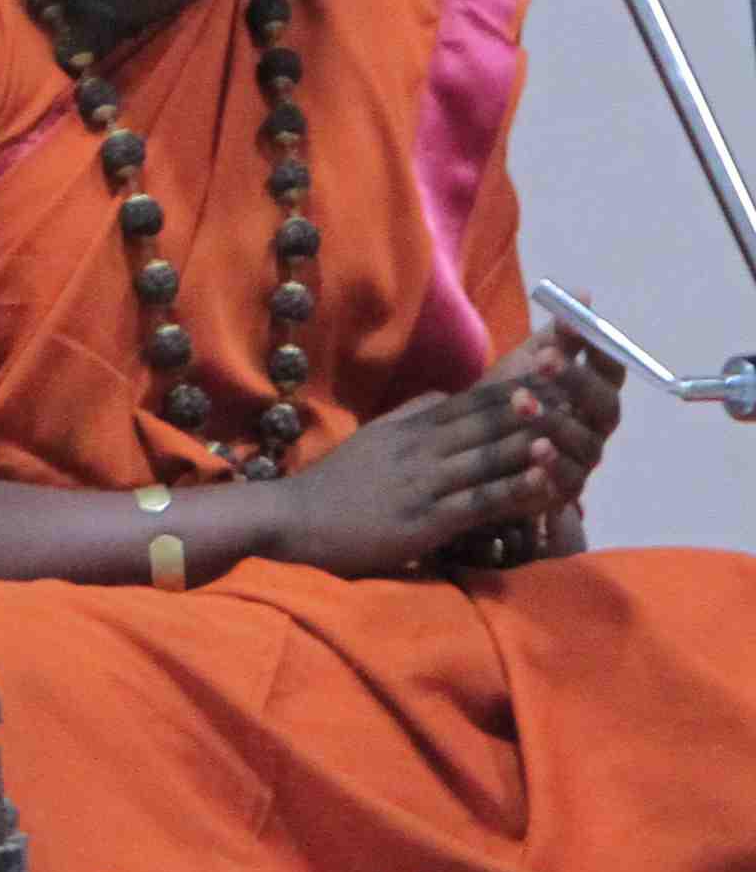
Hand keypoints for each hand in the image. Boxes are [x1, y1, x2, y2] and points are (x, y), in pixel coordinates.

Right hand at [260, 384, 562, 578]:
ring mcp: (425, 481)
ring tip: (571, 423)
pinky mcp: (426, 518)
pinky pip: (478, 501)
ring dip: (531, 440)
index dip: (519, 374)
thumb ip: (415, 415)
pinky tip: (544, 484)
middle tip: (578, 375)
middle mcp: (424, 445)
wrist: (292, 519)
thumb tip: (452, 395)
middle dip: (535, 396)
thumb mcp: (376, 437)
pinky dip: (514, 490)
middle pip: (488, 417)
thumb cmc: (338, 484)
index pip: (477, 393)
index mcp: (415, 425)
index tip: (559, 352)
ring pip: (488, 455)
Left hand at [472, 328, 624, 503]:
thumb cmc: (506, 402)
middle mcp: (594, 427)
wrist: (471, 453)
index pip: (609, 369)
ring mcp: (582, 460)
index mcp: (591, 394)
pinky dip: (552, 468)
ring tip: (522, 403)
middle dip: (577, 380)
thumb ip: (555, 338)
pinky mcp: (561, 491)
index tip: (570, 324)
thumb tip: (582, 294)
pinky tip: (534, 453)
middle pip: (603, 404)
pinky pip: (564, 482)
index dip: (596, 347)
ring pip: (583, 443)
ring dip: (556, 421)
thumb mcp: (526, 367)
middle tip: (543, 359)